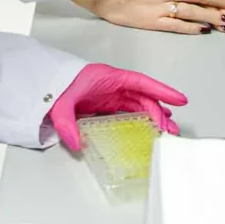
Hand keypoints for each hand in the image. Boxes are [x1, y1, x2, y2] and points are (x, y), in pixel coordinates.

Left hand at [47, 63, 186, 151]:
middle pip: (143, 98)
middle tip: (171, 131)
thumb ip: (67, 123)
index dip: (162, 91)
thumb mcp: (60, 103)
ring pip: (138, 106)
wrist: (44, 81)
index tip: (180, 100)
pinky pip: (128, 111)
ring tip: (166, 132)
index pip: (141, 83)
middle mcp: (114, 86)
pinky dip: (140, 119)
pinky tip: (148, 128)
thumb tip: (77, 145)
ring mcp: (110, 95)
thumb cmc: (56, 85)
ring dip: (153, 118)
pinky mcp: (105, 104)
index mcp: (109, 78)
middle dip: (160, 113)